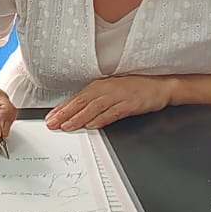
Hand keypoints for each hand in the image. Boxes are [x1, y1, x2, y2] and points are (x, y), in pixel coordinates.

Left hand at [46, 74, 172, 131]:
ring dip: (79, 118)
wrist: (160, 85)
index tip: (50, 117)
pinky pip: (113, 112)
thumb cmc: (135, 88)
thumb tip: (77, 111)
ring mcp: (119, 96)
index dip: (62, 108)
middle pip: (82, 102)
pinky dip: (101, 119)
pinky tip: (92, 125)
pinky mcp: (130, 104)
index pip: (77, 98)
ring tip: (67, 126)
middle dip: (65, 114)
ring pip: (94, 108)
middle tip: (52, 123)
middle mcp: (107, 89)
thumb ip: (95, 100)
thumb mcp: (112, 90)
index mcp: (100, 85)